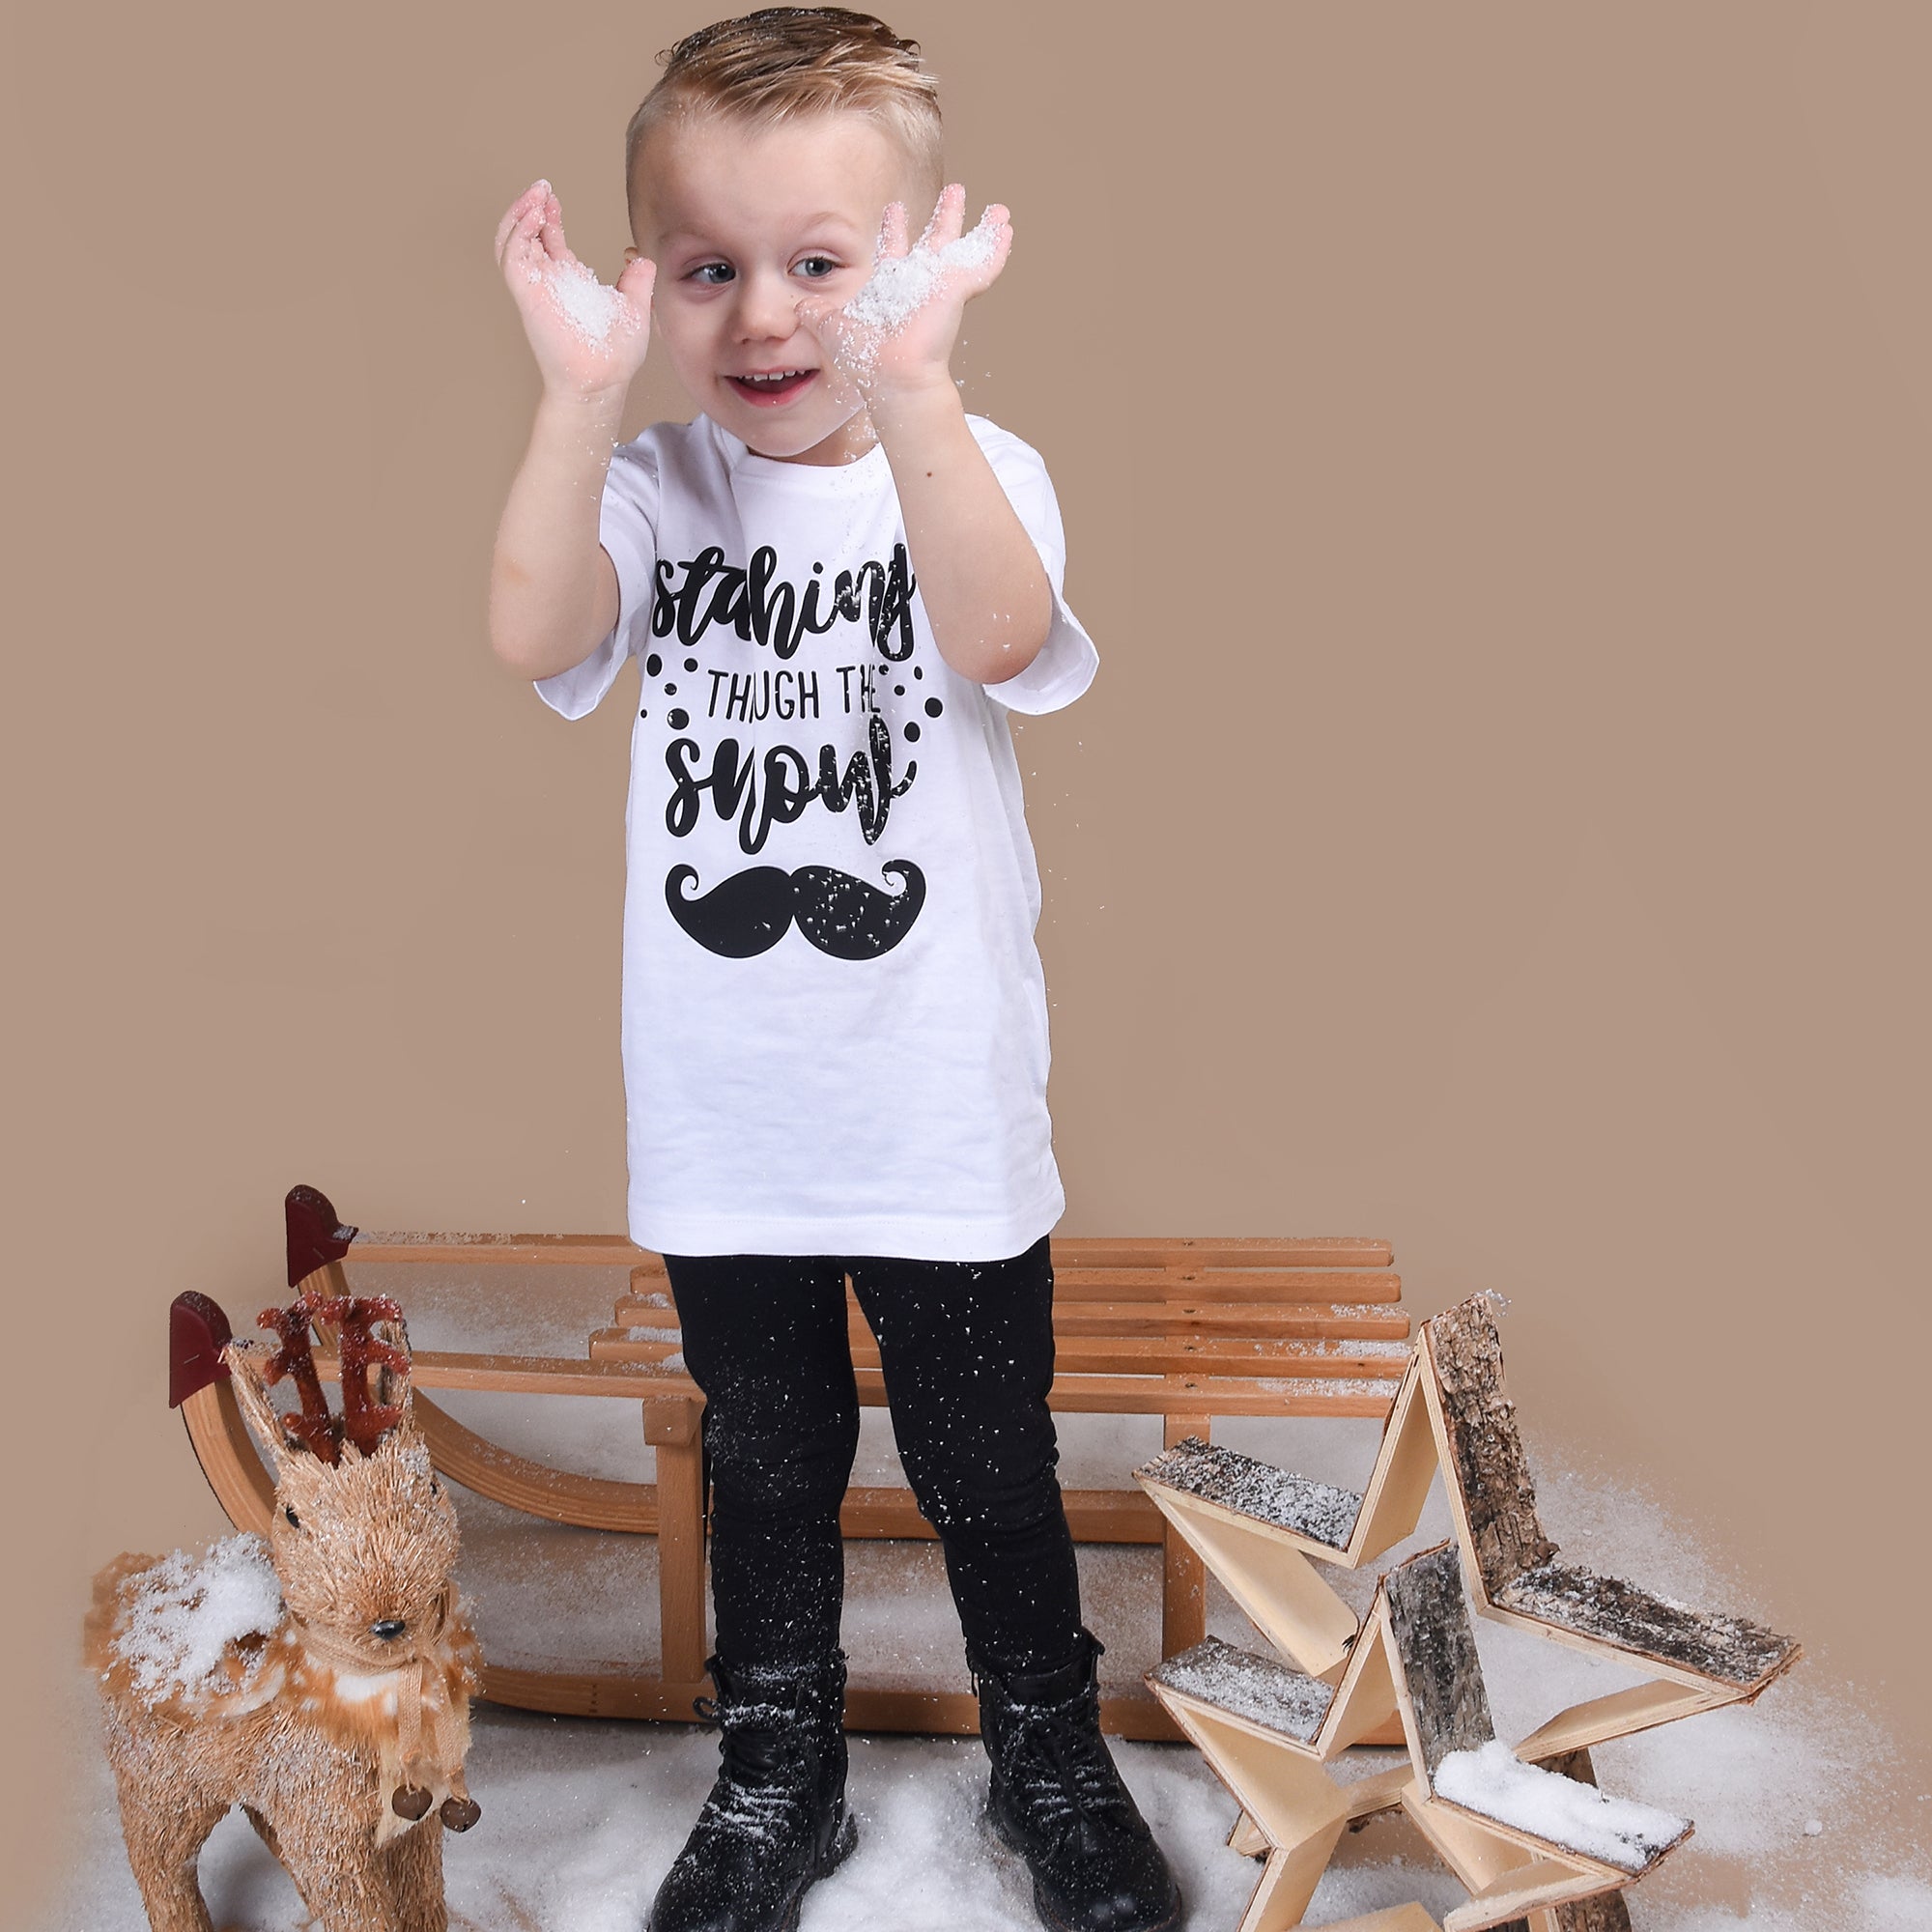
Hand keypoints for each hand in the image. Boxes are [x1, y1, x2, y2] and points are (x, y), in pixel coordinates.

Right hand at [494, 180, 653, 400]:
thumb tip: (640, 257)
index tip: (551, 195)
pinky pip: (512, 256)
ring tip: (535, 195)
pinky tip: (533, 214)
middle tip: (541, 187)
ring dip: (518, 214)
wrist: (603, 379)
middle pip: (525, 234)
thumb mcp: (635, 306)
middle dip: (530, 206)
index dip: (547, 215)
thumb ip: (638, 279)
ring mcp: (534, 287)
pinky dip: (518, 231)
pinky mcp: (527, 294)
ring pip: (510, 240)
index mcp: (566, 281)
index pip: (548, 239)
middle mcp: (546, 281)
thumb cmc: (615, 356)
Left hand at [795, 184, 1011, 413]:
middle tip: (954, 191)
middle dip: (944, 216)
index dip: (894, 228)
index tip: (895, 208)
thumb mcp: (831, 327)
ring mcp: (942, 286)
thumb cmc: (866, 357)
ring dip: (981, 229)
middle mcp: (919, 284)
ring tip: (998, 210)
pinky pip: (983, 265)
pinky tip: (1007, 229)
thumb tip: (799, 311)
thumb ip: (816, 314)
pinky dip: (996, 248)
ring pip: (965, 249)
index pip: (894, 250)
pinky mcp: (958, 288)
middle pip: (935, 241)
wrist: (894, 373)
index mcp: (892, 287)